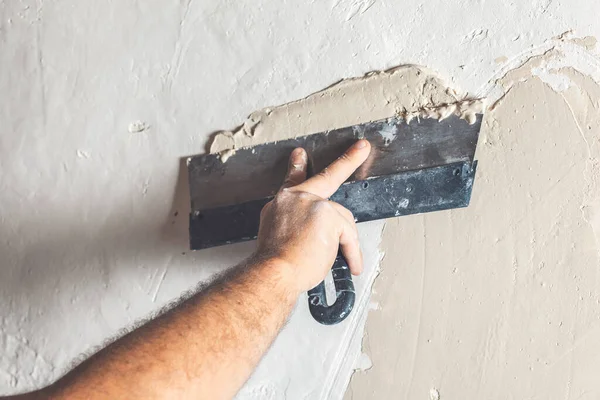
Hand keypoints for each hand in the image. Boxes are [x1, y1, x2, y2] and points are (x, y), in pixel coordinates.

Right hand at [256, 140, 371, 292]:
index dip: (297, 167)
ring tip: (343, 262)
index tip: (300, 155)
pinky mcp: (327, 215)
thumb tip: (313, 235)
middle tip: (361, 148)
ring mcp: (312, 203)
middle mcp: (294, 199)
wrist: (274, 273)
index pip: (292, 182)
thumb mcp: (277, 240)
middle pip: (326, 178)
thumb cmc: (276, 266)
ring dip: (346, 244)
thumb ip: (295, 228)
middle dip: (347, 160)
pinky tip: (352, 264)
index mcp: (280, 205)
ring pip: (342, 220)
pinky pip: (348, 236)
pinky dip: (352, 253)